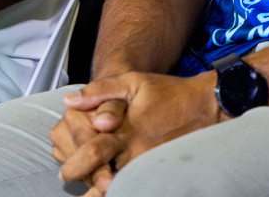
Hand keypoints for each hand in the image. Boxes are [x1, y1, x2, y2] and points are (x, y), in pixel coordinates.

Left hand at [51, 71, 220, 194]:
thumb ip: (100, 90)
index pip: (93, 151)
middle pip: (104, 176)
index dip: (76, 164)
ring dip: (104, 186)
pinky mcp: (158, 167)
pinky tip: (116, 183)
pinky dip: (123, 185)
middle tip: (74, 184)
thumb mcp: (132, 82)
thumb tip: (70, 101)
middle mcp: (136, 151)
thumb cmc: (168, 92)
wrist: (204, 105)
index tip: (64, 172)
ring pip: (120, 183)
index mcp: (125, 130)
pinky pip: (136, 181)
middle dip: (87, 184)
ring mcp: (148, 162)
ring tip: (92, 189)